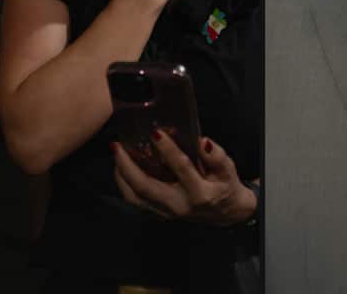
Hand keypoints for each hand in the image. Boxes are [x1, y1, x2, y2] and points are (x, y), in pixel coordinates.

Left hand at [113, 133, 255, 226]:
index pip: (181, 168)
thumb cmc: (226, 187)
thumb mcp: (229, 170)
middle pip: (146, 187)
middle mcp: (179, 205)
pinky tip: (122, 170)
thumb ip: (217, 156)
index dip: (168, 149)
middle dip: (128, 166)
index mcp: (199, 193)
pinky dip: (125, 185)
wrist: (227, 214)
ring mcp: (167, 212)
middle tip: (117, 146)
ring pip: (135, 197)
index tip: (155, 132)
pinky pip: (136, 201)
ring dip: (122, 176)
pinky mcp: (159, 214)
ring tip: (117, 155)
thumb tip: (202, 141)